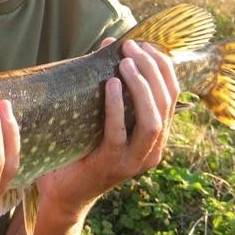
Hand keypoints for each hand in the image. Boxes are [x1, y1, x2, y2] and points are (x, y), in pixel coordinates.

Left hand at [36, 38, 178, 215]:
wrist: (62, 191)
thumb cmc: (81, 148)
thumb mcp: (100, 113)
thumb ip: (110, 83)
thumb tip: (109, 43)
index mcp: (155, 136)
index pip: (172, 96)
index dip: (164, 68)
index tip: (148, 45)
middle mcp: (152, 149)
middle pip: (165, 104)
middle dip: (152, 71)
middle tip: (132, 48)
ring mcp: (134, 160)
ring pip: (152, 120)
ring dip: (140, 88)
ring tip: (124, 63)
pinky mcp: (112, 164)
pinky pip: (119, 133)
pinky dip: (117, 107)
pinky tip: (110, 85)